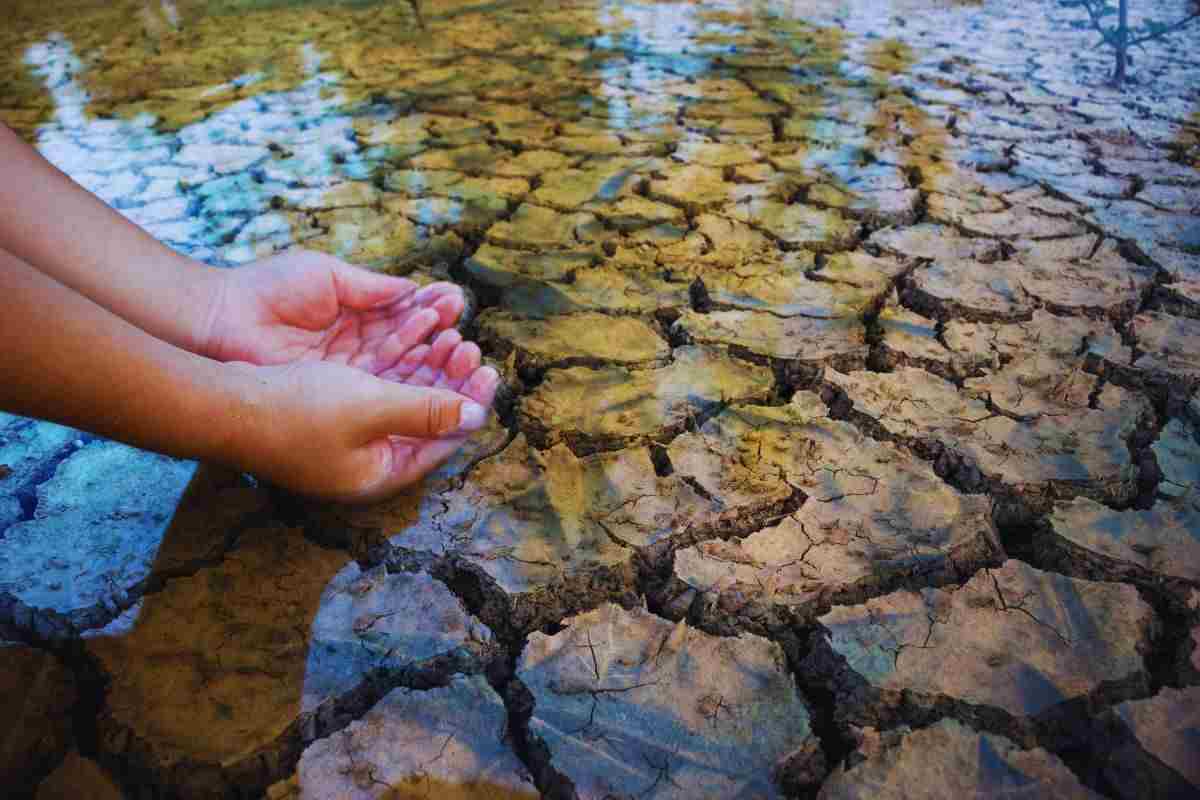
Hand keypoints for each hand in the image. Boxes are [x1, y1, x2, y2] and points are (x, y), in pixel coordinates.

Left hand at [201, 249, 466, 373]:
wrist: (221, 319)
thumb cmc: (266, 290)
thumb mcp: (327, 276)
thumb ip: (372, 288)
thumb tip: (415, 290)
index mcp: (355, 315)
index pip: (403, 316)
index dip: (431, 311)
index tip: (455, 302)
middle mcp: (356, 348)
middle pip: (410, 347)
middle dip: (440, 340)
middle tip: (465, 334)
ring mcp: (348, 374)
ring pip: (401, 370)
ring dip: (432, 362)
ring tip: (458, 348)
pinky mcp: (336, 394)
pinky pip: (380, 389)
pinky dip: (408, 380)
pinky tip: (432, 368)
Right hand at [231, 359, 499, 502]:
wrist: (222, 404)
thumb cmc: (295, 410)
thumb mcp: (371, 407)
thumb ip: (426, 411)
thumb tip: (476, 416)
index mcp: (381, 473)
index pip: (443, 441)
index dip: (470, 404)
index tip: (491, 371)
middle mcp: (367, 462)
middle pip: (426, 420)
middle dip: (450, 381)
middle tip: (470, 347)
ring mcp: (347, 442)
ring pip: (403, 400)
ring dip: (426, 368)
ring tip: (447, 335)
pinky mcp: (329, 416)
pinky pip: (378, 389)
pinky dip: (396, 365)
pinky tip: (410, 337)